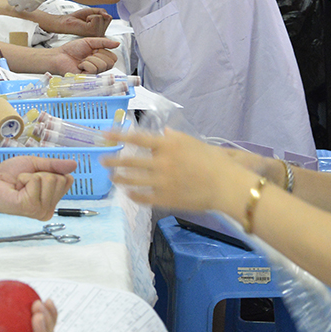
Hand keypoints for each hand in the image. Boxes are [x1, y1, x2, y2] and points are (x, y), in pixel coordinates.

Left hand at [0, 155, 76, 218]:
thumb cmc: (8, 175)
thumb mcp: (35, 165)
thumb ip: (55, 165)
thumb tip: (74, 164)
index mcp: (52, 200)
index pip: (68, 180)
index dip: (50, 171)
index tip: (34, 176)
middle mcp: (49, 209)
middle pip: (60, 179)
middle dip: (40, 173)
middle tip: (25, 181)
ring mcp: (40, 210)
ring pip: (50, 179)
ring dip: (31, 176)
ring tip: (20, 184)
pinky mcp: (30, 207)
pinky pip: (37, 181)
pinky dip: (25, 178)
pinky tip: (17, 188)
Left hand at [34, 7, 112, 37]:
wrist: (67, 21)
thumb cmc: (78, 18)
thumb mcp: (93, 12)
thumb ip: (103, 12)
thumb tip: (108, 16)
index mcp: (102, 29)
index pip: (109, 17)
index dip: (99, 13)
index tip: (90, 18)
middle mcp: (101, 33)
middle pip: (107, 17)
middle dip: (96, 14)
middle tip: (87, 20)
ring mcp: (98, 33)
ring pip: (101, 17)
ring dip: (92, 16)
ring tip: (85, 21)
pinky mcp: (93, 31)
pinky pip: (96, 17)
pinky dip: (89, 17)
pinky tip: (84, 23)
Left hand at [42, 37, 118, 74]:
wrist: (59, 56)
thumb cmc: (72, 50)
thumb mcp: (89, 42)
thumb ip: (104, 42)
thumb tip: (118, 43)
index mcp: (101, 58)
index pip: (113, 58)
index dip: (104, 52)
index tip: (94, 50)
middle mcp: (99, 67)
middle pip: (110, 63)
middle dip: (98, 55)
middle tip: (87, 55)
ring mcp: (94, 74)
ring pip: (101, 66)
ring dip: (90, 60)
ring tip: (82, 60)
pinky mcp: (87, 78)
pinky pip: (93, 69)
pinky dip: (85, 64)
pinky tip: (79, 66)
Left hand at [102, 129, 255, 213]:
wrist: (228, 186)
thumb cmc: (215, 162)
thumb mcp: (194, 143)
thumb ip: (176, 138)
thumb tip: (165, 132)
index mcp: (168, 145)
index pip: (137, 138)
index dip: (118, 136)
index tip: (104, 134)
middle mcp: (161, 162)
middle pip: (129, 161)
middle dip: (113, 161)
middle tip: (102, 161)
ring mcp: (161, 182)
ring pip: (132, 180)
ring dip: (119, 178)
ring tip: (112, 177)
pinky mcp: (165, 199)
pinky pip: (143, 197)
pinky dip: (133, 195)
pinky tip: (128, 193)